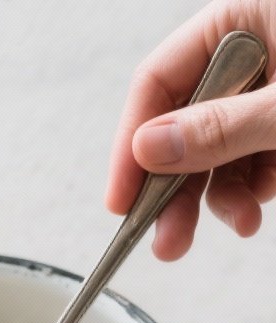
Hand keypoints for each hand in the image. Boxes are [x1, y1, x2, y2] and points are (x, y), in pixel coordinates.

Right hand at [105, 1, 275, 258]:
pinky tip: (257, 207)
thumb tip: (148, 150)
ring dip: (222, 198)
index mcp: (238, 17)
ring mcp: (269, 88)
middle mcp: (249, 50)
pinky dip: (252, 190)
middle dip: (177, 189)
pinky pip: (252, 161)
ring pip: (220, 152)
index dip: (135, 144)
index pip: (157, 81)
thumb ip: (223, 127)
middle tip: (165, 241)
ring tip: (240, 224)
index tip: (122, 202)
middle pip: (185, 125)